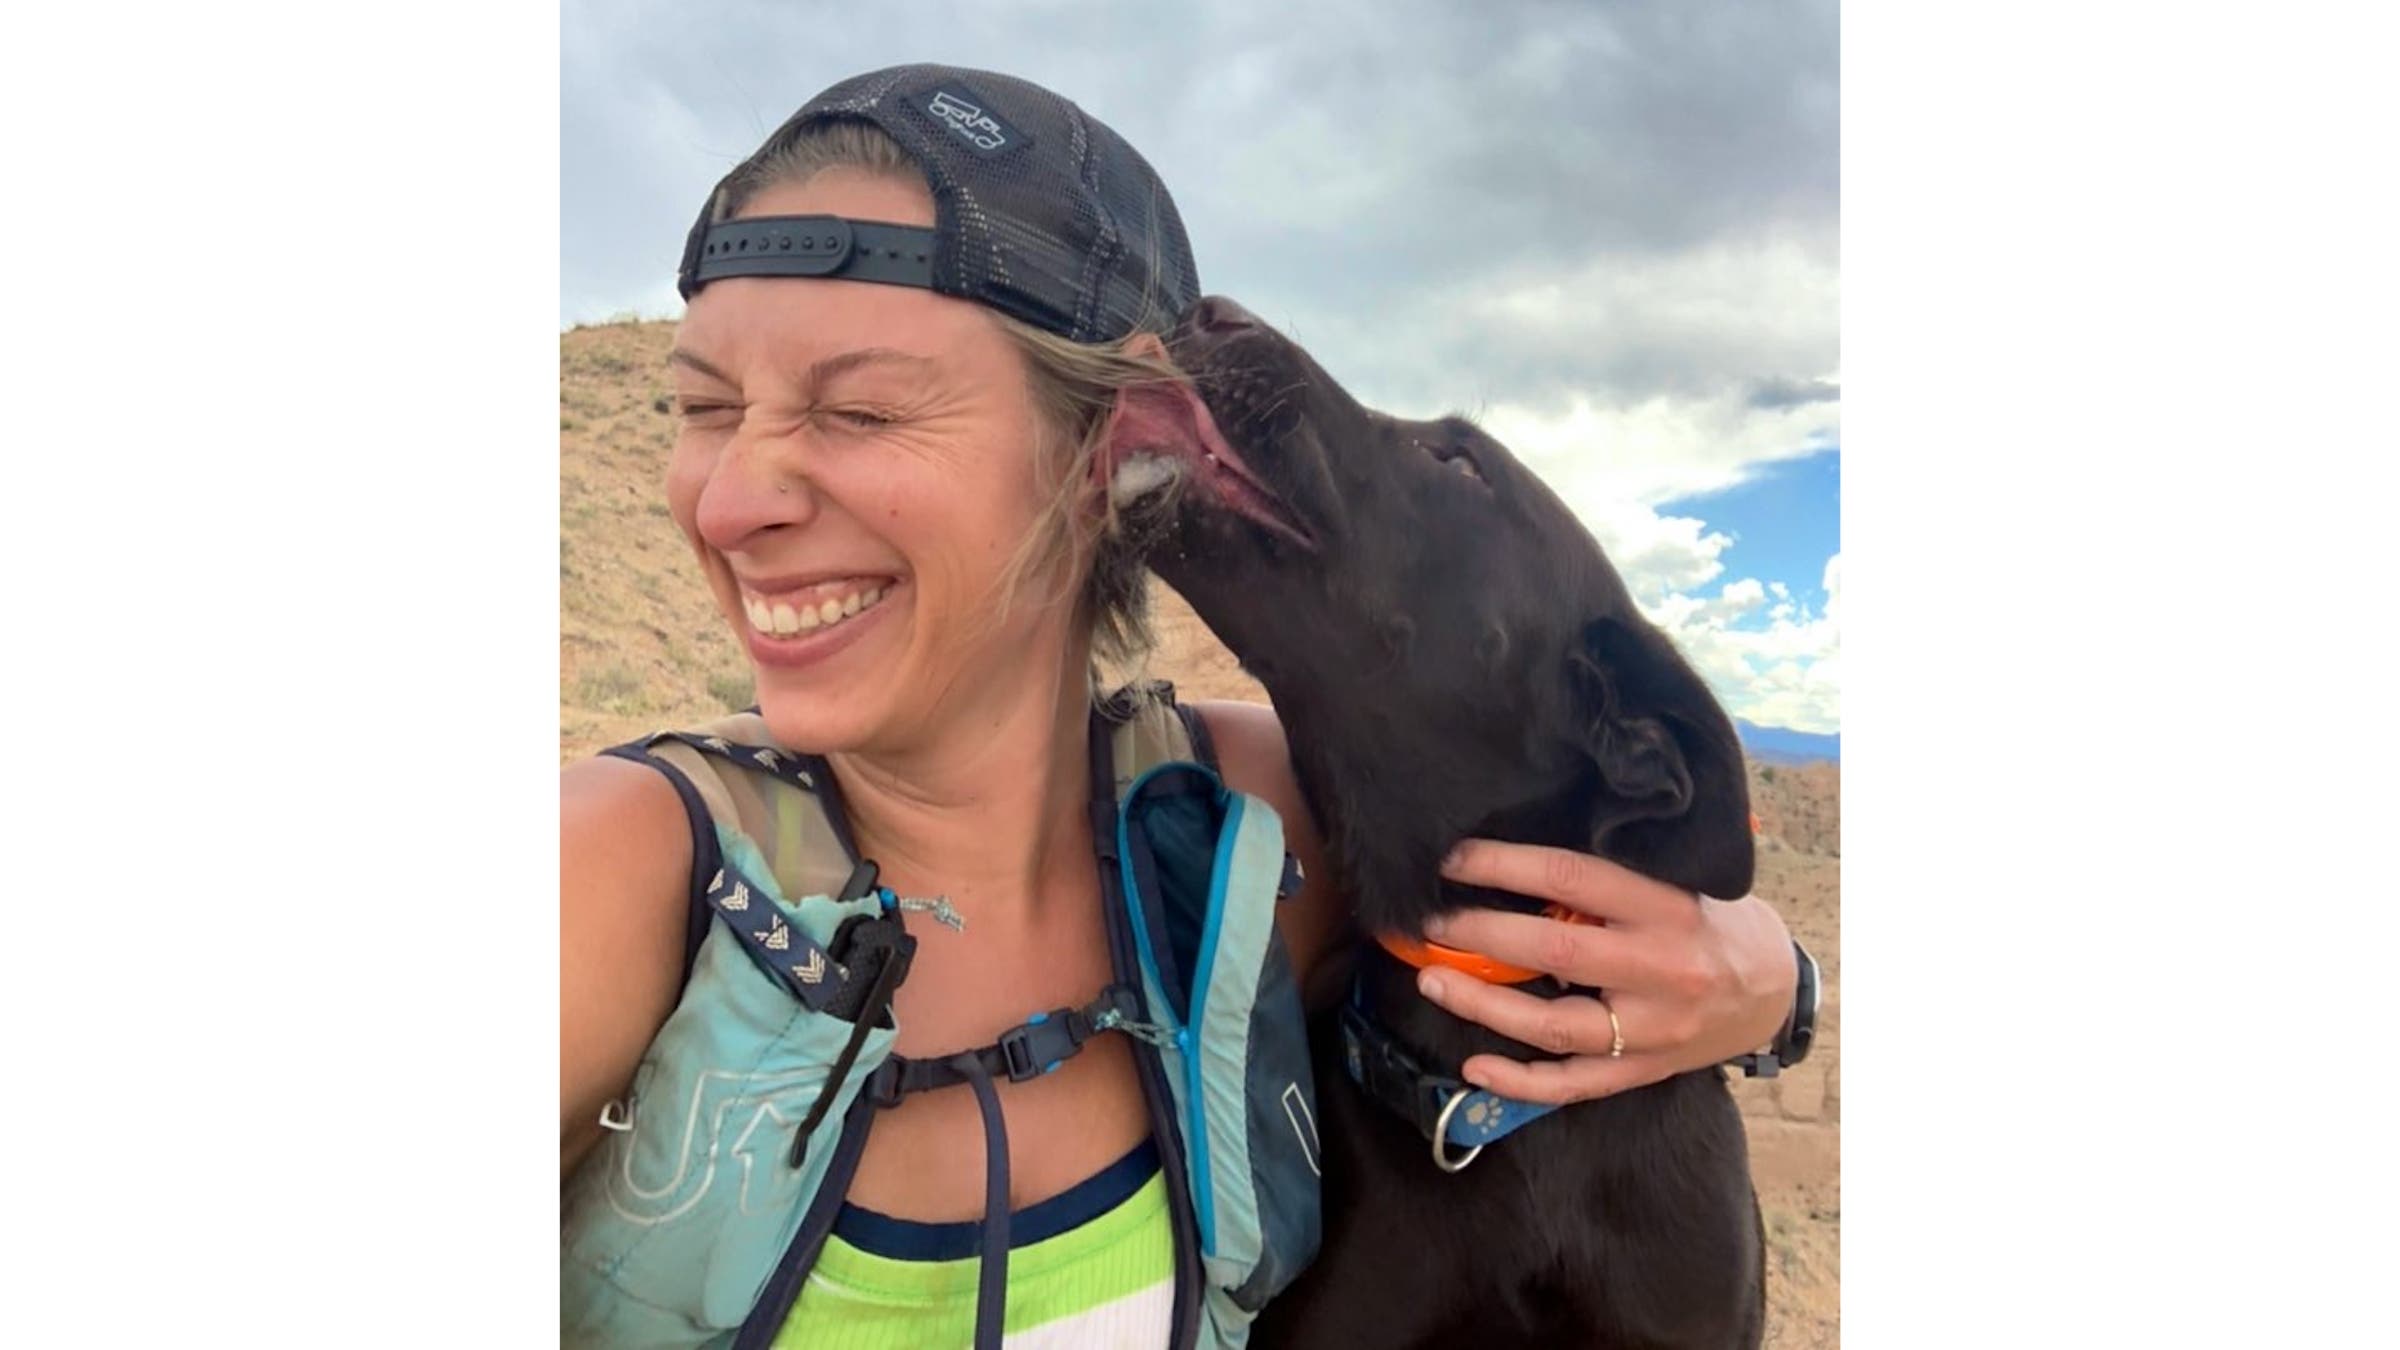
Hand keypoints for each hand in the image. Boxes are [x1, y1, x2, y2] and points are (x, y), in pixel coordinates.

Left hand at [1413, 839, 1795, 1104]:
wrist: (1774, 990)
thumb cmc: (1710, 922)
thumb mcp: (1674, 883)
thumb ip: (1609, 882)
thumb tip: (1514, 862)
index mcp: (1666, 907)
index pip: (1570, 877)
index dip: (1502, 866)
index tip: (1451, 861)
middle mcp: (1661, 969)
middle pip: (1555, 954)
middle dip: (1481, 936)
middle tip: (1428, 923)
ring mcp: (1652, 1029)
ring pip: (1555, 1027)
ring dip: (1485, 1008)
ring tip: (1434, 982)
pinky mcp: (1645, 1071)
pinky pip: (1574, 1085)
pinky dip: (1520, 1082)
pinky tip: (1475, 1067)